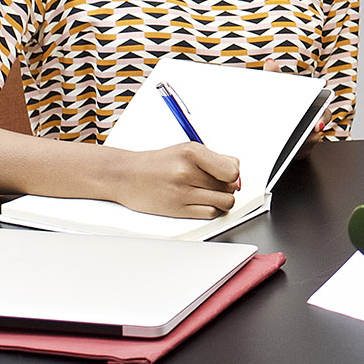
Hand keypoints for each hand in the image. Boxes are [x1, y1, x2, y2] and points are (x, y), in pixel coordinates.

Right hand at [94, 142, 243, 217]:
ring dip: (222, 199)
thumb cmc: (157, 163)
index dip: (233, 174)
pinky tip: (203, 202)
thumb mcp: (186, 150)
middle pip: (229, 186)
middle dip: (227, 185)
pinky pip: (210, 214)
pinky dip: (213, 210)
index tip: (228, 174)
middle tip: (215, 182)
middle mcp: (187, 172)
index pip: (232, 169)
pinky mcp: (178, 210)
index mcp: (192, 152)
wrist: (127, 176)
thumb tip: (237, 176)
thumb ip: (214, 160)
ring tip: (210, 192)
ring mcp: (182, 193)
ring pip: (224, 202)